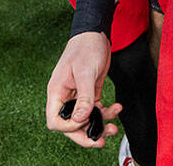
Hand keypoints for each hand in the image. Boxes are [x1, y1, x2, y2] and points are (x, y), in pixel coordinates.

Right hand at [45, 33, 117, 147]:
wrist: (96, 33)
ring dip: (98, 125)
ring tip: (113, 128)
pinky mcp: (90, 92)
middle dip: (85, 134)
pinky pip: (95, 110)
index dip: (69, 127)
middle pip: (70, 125)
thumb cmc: (86, 47)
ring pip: (85, 119)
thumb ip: (84, 97)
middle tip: (100, 140)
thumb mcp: (85, 73)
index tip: (84, 121)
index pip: (55, 121)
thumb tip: (80, 119)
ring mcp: (78, 95)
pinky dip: (106, 113)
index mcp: (57, 92)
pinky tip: (117, 108)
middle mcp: (66, 96)